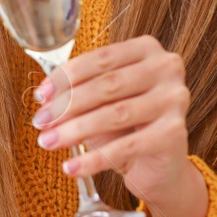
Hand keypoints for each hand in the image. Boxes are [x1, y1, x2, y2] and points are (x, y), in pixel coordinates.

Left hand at [32, 35, 191, 205]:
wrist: (160, 164)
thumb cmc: (127, 125)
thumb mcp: (103, 101)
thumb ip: (79, 92)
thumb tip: (45, 99)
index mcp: (147, 49)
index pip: (100, 59)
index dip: (66, 77)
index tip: (41, 95)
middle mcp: (167, 68)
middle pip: (107, 85)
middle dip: (67, 105)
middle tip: (41, 122)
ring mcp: (175, 99)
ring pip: (115, 114)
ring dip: (75, 130)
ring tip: (49, 142)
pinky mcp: (176, 132)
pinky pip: (126, 147)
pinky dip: (94, 160)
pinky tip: (72, 167)